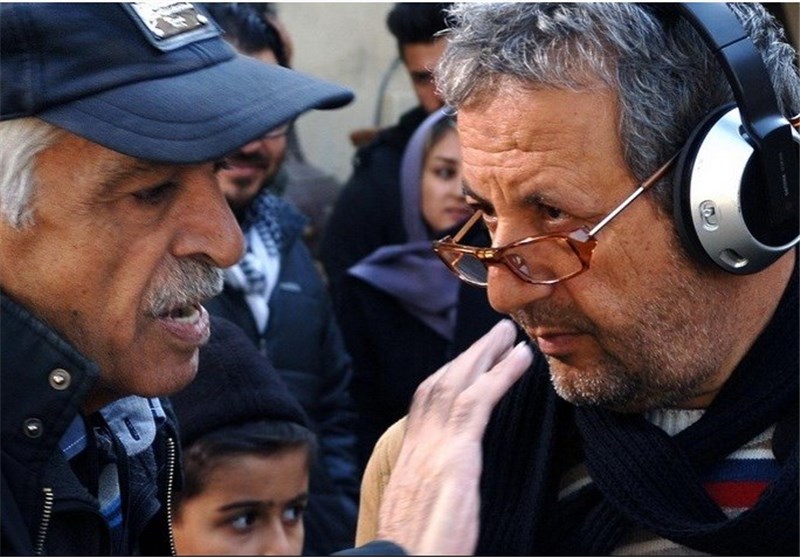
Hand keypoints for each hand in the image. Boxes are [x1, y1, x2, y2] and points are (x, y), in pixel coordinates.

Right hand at [376, 319, 532, 554]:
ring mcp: (434, 447)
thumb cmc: (413, 546)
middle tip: (495, 333)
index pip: (426, 402)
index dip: (447, 376)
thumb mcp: (419, 509)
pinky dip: (501, 375)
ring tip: (509, 335)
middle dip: (469, 355)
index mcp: (411, 457)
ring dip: (486, 353)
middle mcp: (419, 445)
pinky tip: (521, 359)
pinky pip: (479, 402)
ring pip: (458, 383)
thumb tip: (442, 482)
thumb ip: (431, 485)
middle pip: (442, 383)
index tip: (465, 361)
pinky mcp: (455, 455)